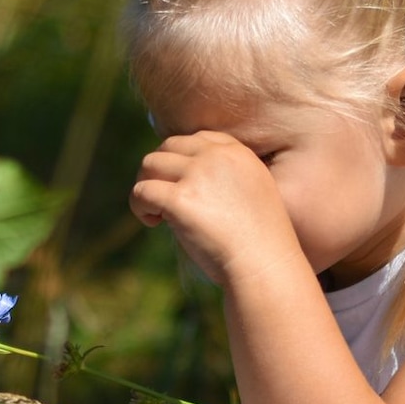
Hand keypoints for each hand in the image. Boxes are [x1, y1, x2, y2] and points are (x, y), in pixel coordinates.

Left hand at [131, 132, 300, 286]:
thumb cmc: (260, 242)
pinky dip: (139, 206)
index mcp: (237, 153)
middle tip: (165, 201)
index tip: (183, 184)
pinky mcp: (179, 199)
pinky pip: (141, 191)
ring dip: (147, 186)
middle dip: (160, 171)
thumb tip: (183, 178)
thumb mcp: (253, 194)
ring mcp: (196, 175)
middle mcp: (216, 156)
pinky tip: (153, 222)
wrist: (265, 265)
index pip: (197, 138)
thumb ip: (226, 178)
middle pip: (168, 146)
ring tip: (157, 213)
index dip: (182, 160)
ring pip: (149, 164)